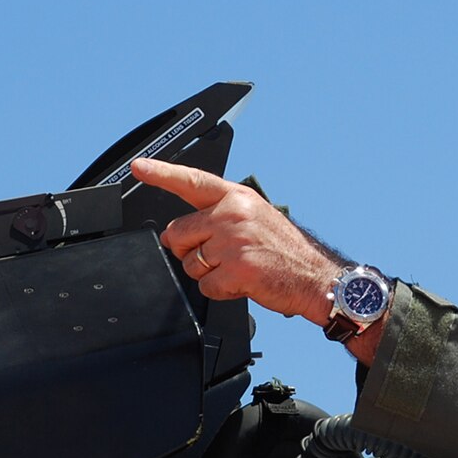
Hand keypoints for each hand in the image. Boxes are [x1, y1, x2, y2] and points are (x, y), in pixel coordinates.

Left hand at [131, 157, 339, 324]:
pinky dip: (221, 291)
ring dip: (208, 273)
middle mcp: (233, 214)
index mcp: (237, 198)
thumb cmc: (287, 251)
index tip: (139, 167)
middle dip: (190, 250)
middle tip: (220, 256)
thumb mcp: (257, 217)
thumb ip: (220, 216)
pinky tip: (243, 283)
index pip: (192, 181)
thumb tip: (182, 233)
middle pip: (179, 233)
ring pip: (190, 263)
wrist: (317, 277)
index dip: (162, 173)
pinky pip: (206, 286)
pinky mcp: (236, 268)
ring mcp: (234, 241)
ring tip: (238, 268)